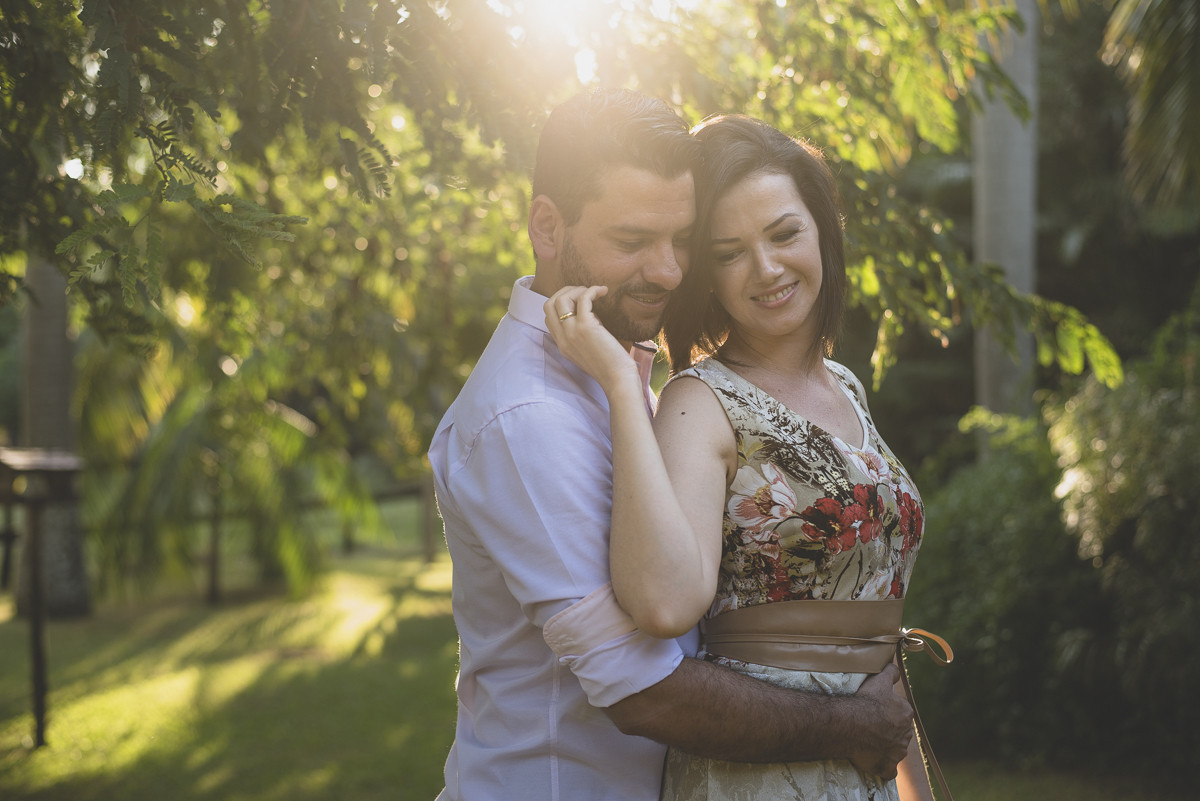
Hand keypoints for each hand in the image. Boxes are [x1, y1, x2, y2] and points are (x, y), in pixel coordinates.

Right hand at [544, 285, 640, 393]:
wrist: (618, 379)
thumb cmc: (610, 365)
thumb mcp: (588, 349)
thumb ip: (582, 332)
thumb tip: (590, 312)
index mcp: (561, 344)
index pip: (548, 316)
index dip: (560, 302)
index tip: (577, 300)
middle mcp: (562, 338)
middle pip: (549, 304)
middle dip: (565, 291)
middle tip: (583, 291)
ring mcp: (572, 332)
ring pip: (561, 299)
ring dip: (577, 289)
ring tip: (594, 292)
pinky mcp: (586, 327)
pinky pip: (583, 299)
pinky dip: (592, 290)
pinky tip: (603, 291)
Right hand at [846, 664, 914, 779]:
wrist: (850, 724)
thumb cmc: (865, 701)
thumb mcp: (879, 680)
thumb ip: (890, 673)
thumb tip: (896, 668)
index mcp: (906, 714)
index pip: (901, 713)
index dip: (889, 712)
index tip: (876, 712)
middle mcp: (906, 734)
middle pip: (899, 732)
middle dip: (889, 731)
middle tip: (871, 727)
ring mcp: (897, 752)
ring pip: (895, 750)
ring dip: (886, 748)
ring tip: (869, 743)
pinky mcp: (887, 766)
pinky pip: (888, 770)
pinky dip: (884, 767)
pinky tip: (875, 762)